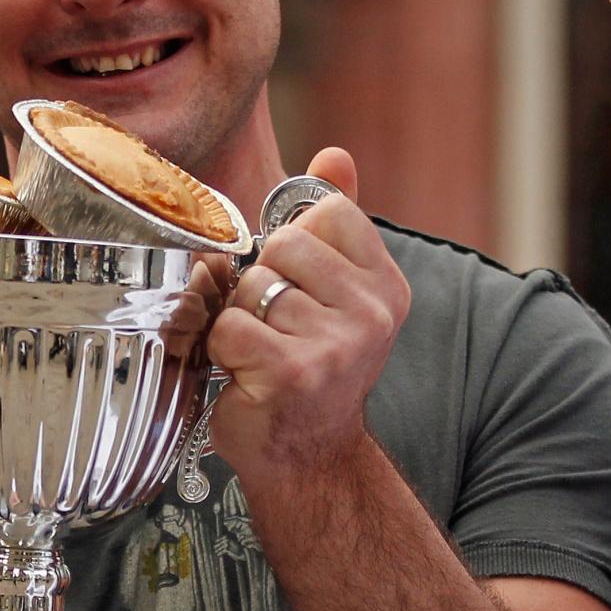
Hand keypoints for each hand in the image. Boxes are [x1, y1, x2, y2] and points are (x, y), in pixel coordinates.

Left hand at [207, 148, 408, 487]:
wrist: (307, 456)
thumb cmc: (313, 366)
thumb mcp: (337, 292)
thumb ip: (336, 222)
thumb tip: (335, 154)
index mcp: (387, 285)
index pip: (329, 211)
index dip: (297, 243)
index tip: (302, 286)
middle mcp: (373, 313)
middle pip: (284, 244)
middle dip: (262, 281)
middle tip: (275, 325)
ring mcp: (336, 344)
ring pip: (251, 288)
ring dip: (240, 319)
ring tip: (260, 352)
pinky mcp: (293, 373)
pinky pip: (230, 326)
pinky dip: (223, 349)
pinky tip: (245, 373)